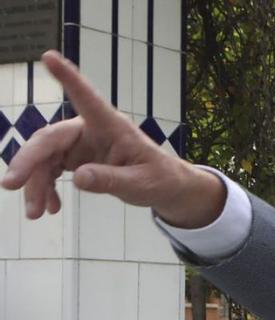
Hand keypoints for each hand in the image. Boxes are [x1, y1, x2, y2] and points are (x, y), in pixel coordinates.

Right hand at [0, 51, 224, 226]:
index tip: (49, 56)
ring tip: (36, 214)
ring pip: (44, 158)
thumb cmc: (160, 178)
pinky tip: (50, 208)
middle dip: (28, 161)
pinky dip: (45, 188)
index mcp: (112, 126)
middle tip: (10, 184)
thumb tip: (78, 177)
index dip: (68, 78)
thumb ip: (112, 180)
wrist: (164, 187)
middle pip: (50, 138)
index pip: (87, 98)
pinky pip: (50, 170)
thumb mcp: (141, 184)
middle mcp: (90, 130)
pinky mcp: (75, 158)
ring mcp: (80, 144)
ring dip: (35, 184)